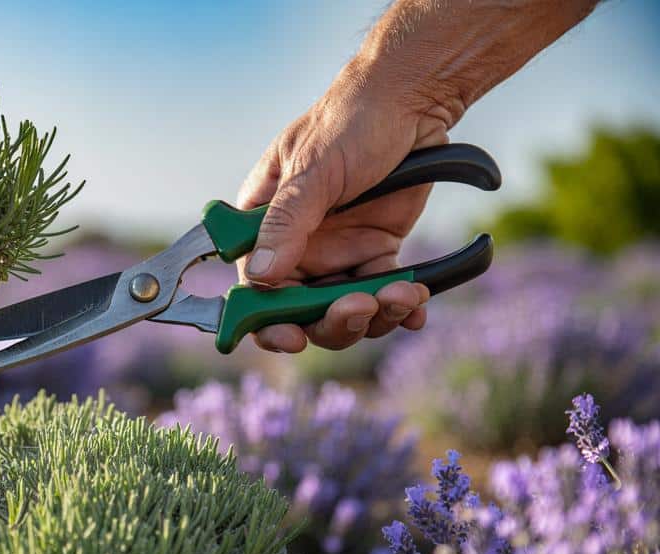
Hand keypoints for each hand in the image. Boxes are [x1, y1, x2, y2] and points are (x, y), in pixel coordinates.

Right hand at [235, 81, 449, 352]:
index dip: (266, 321)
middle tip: (362, 308)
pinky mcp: (377, 251)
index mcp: (264, 223)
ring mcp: (339, 251)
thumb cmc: (350, 121)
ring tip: (403, 295)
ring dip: (374, 315)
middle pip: (301, 310)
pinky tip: (415, 306)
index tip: (292, 338)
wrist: (412, 100)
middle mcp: (298, 245)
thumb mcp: (312, 169)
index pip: (254, 286)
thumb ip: (286, 223)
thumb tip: (260, 276)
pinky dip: (401, 306)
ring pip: (345, 308)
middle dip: (332, 320)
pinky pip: (384, 292)